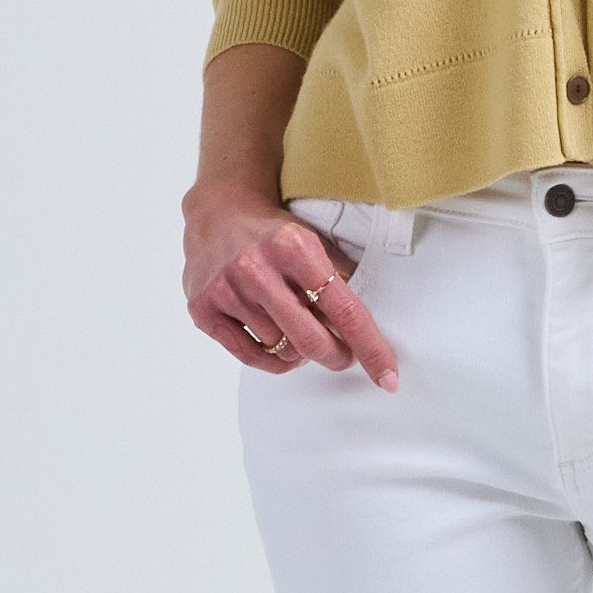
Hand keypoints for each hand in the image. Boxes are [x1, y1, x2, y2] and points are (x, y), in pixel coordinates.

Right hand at [184, 182, 400, 386]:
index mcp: (293, 248)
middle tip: (342, 356)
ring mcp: (227, 290)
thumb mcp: (314, 242)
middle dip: (336, 357)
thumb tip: (373, 324)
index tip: (388, 377)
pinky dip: (273, 360)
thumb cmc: (273, 234)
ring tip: (297, 330)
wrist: (217, 215)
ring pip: (282, 350)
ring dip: (299, 351)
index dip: (370, 348)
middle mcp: (256, 268)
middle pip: (312, 341)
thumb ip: (342, 278)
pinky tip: (279, 346)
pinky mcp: (204, 308)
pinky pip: (251, 356)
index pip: (344, 311)